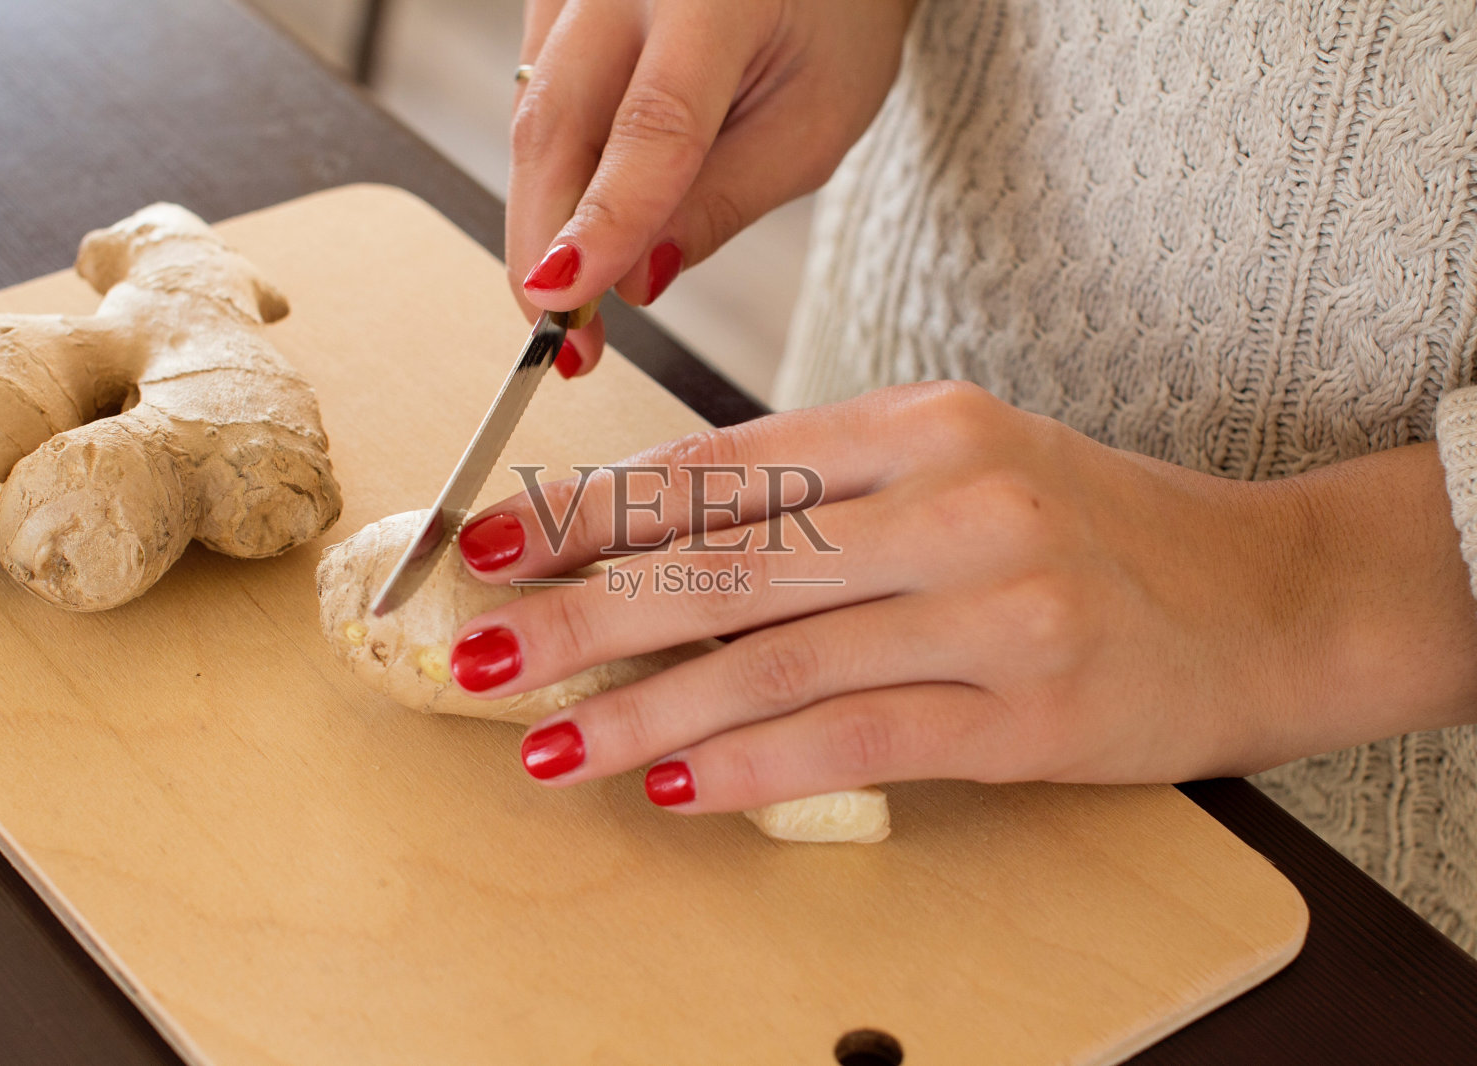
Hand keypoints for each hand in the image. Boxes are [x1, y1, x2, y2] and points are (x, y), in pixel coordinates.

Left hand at [448, 383, 1476, 813]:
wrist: (1266, 596)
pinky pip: (858, 736)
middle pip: (726, 561)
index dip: (597, 512)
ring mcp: (996, 602)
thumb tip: (659, 548)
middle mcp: (953, 496)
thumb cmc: (1089, 531)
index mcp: (919, 423)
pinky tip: (675, 787)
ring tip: (549, 743)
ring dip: (645, 709)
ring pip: (776, 659)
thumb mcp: (958, 470)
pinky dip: (754, 767)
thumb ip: (826, 501)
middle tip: (483, 650)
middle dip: (587, 612)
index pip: (722, 467)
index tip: (502, 546)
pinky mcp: (1029, 708)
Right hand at [505, 0, 914, 376]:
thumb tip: (634, 280)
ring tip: (578, 303)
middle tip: (564, 344)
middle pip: (554, 125)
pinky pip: (536, 101)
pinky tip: (585, 219)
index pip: (651, 126)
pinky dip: (555, 174)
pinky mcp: (554, 1)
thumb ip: (725, 200)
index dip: (604, 223)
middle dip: (543, 249)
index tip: (565, 303)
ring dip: (545, 221)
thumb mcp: (815, 123)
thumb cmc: (835, 19)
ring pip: (532, 120)